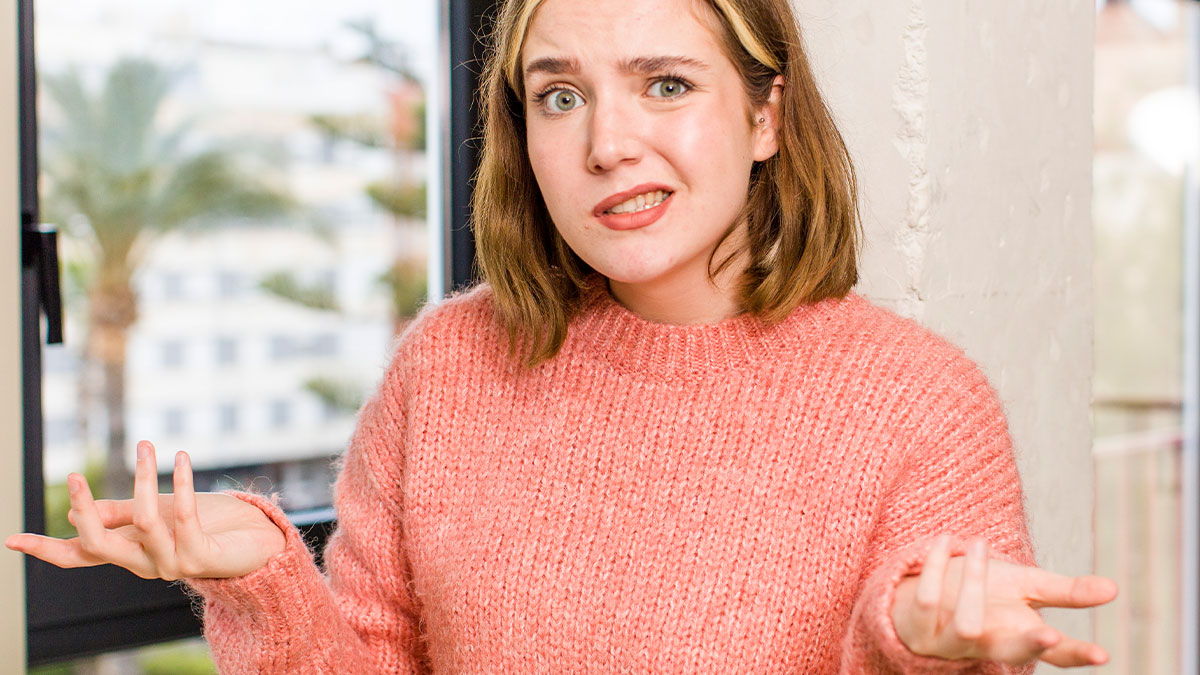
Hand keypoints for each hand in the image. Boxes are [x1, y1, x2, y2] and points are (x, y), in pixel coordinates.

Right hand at [5, 440, 286, 580]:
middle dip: (84, 509)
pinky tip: (182, 457)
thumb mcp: (159, 514)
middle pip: (99, 545)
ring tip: (148, 446)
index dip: (46, 548)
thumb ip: (122, 515)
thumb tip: (80, 515)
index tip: (10, 539)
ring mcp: (173, 564)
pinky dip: (182, 482)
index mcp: (130, 554)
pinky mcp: (201, 556)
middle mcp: (145, 564)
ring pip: (142, 521)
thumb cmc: (208, 524)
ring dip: (144, 478)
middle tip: (75, 476)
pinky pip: (184, 515)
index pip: (80, 555)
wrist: (258, 543)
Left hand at [891, 536, 1117, 667]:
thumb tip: (1115, 589)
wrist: (927, 595)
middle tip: (1050, 634)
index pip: (1056, 655)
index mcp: (1019, 637)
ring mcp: (951, 642)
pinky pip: (928, 600)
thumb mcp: (1028, 588)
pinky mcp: (920, 629)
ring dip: (975, 583)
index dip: (1077, 655)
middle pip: (1013, 653)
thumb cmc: (986, 592)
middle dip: (1030, 646)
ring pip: (968, 625)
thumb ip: (1067, 592)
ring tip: (980, 542)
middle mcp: (988, 645)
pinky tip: (945, 540)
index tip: (1102, 654)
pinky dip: (936, 566)